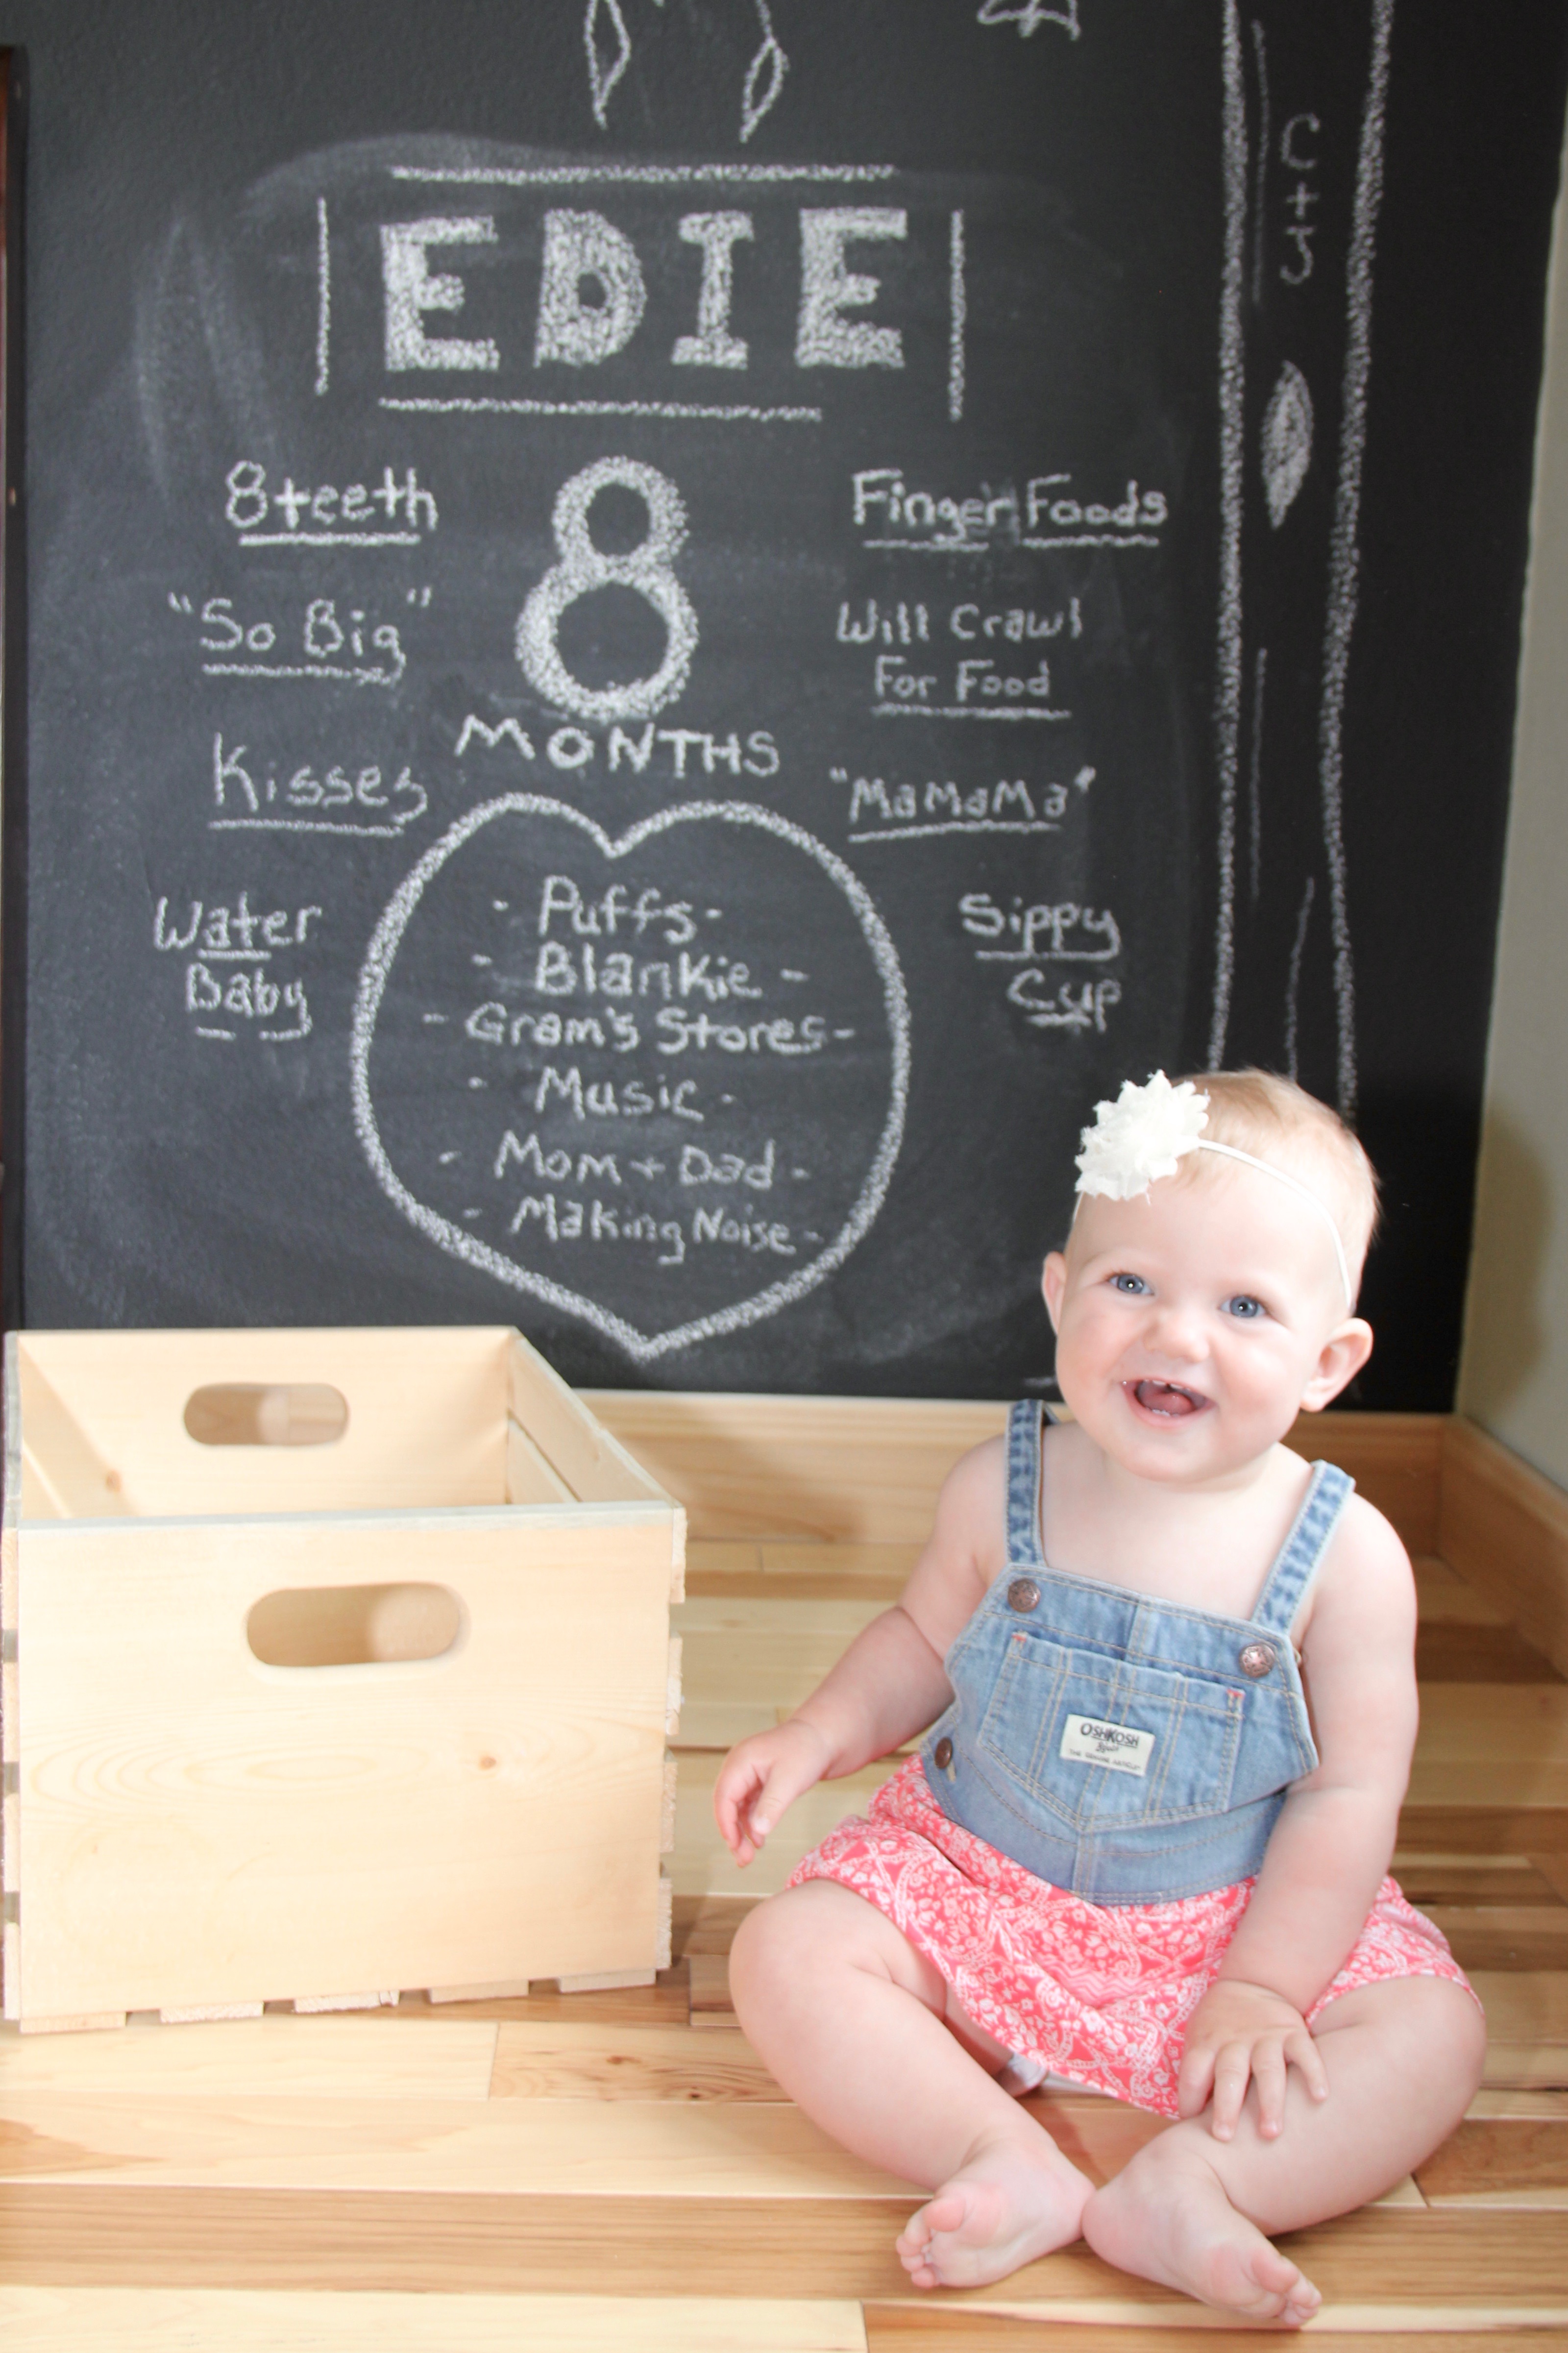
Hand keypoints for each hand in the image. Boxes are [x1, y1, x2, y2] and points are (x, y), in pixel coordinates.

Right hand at [713, 1718, 833, 1865]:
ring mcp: (749, 1774)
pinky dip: (752, 1823)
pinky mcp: (759, 1781)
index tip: (735, 1847)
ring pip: (737, 1808)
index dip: (726, 1824)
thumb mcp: (790, 1780)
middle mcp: (740, 1767)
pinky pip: (749, 1805)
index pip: (724, 1796)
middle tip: (743, 1860)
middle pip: (727, 1804)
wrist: (824, 1737)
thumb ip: (771, 1805)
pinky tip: (759, 1839)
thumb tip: (756, 1831)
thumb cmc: (807, 1751)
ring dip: (741, 1831)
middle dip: (732, 1833)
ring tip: (749, 1857)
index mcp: (741, 1761)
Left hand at [1177, 1979, 1329, 2141]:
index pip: (1193, 2072)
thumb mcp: (1199, 2038)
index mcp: (1207, 2042)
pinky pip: (1305, 2053)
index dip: (1188, 2098)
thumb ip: (1198, 2074)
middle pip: (1229, 2073)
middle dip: (1226, 2106)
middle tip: (1224, 2137)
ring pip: (1268, 2068)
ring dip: (1269, 2101)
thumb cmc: (1219, 2028)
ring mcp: (1266, 2036)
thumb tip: (1189, 2120)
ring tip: (1270, 2132)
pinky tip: (1320, 2096)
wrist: (1250, 1983)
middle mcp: (1235, 2040)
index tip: (1190, 2125)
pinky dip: (1314, 2073)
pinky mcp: (1293, 2032)